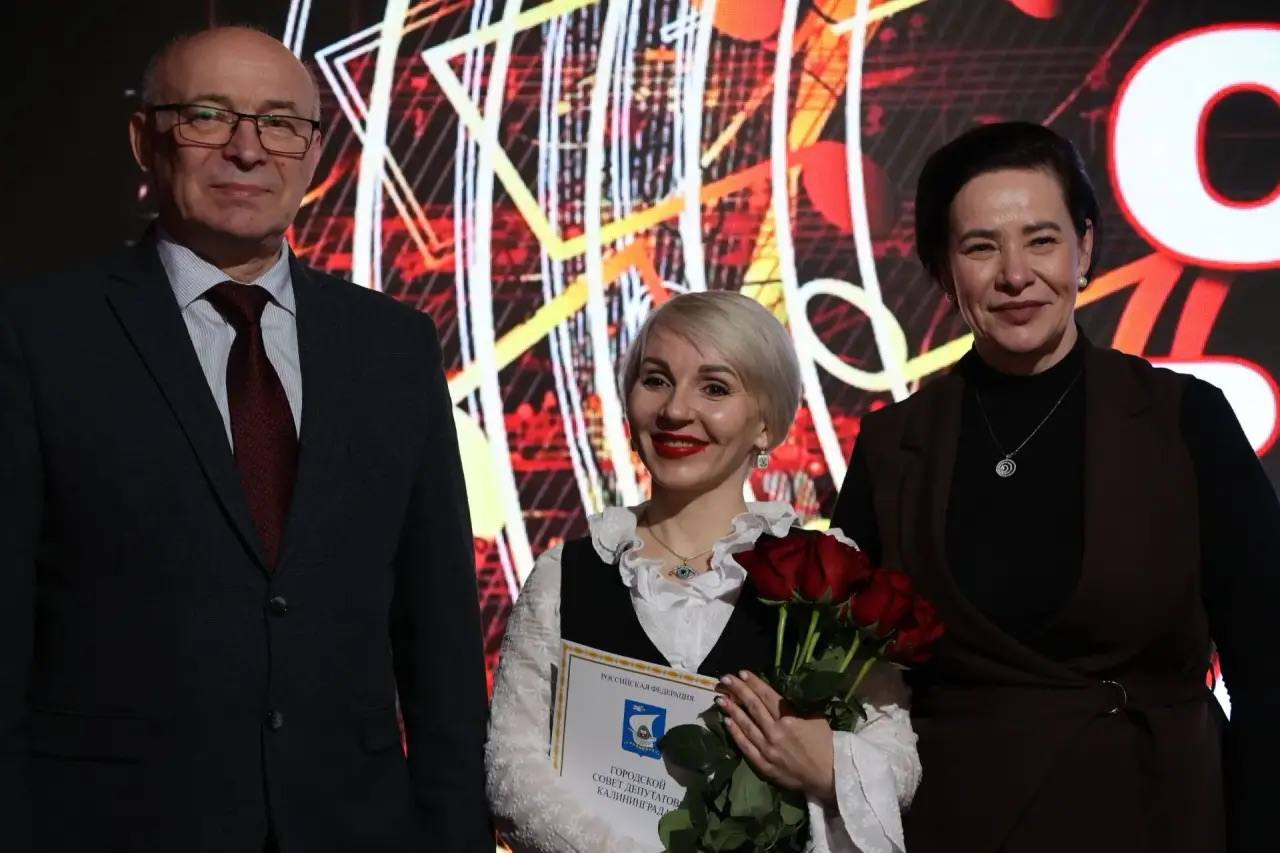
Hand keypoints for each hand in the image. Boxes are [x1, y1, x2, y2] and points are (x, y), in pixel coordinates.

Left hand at [715, 671, 836, 805]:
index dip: (754, 683)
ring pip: (746, 725)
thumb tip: (782, 695)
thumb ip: (797, 707)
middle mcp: (776, 732)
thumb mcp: (816, 718)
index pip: (767, 696)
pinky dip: (736, 734)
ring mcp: (768, 749)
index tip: (742, 673)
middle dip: (738, 690)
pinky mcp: (764, 765)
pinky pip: (746, 747)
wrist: (829, 776)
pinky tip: (727, 722)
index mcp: (790, 718)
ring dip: (732, 710)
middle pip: (753, 707)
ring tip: (720, 698)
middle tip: (725, 679)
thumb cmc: (825, 744)